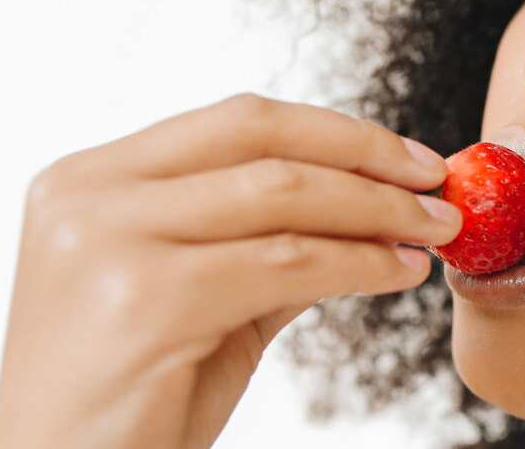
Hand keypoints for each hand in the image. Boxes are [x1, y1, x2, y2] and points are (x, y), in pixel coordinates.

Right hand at [0, 94, 460, 448]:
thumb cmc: (131, 403)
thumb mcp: (203, 300)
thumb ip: (273, 244)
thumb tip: (377, 208)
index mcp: (91, 179)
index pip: (236, 121)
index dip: (336, 132)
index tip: (406, 155)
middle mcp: (88, 195)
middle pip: (260, 139)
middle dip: (366, 156)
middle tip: (437, 182)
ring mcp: (105, 242)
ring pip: (281, 195)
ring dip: (377, 209)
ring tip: (431, 231)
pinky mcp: (141, 300)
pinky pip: (285, 263)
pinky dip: (358, 262)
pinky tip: (397, 272)